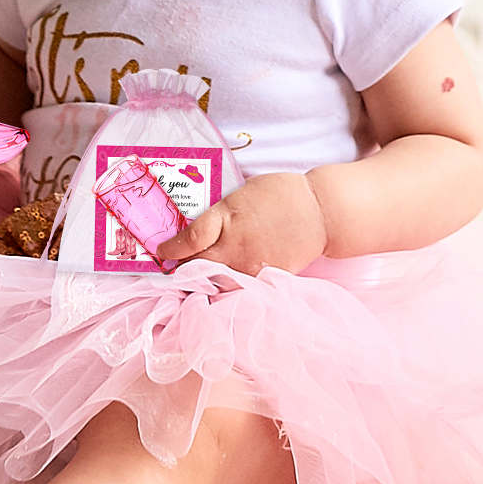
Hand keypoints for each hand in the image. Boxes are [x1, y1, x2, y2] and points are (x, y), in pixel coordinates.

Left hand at [156, 172, 327, 276]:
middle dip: (181, 269)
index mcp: (227, 218)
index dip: (171, 248)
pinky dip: (226, 289)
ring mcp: (250, 265)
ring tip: (191, 283)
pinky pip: (238, 288)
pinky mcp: (265, 278)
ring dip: (201, 282)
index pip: (190, 239)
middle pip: (197, 265)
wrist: (320, 212)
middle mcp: (234, 245)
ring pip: (215, 282)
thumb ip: (221, 214)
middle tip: (172, 270)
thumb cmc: (282, 195)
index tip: (162, 251)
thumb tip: (199, 227)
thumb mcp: (244, 194)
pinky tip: (219, 288)